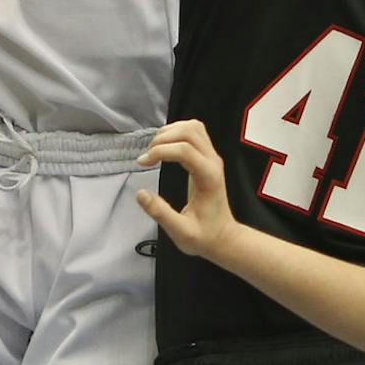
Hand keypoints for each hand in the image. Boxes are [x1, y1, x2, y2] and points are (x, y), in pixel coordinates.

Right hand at [135, 118, 236, 261]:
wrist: (224, 237)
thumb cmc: (204, 236)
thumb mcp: (181, 232)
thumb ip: (160, 213)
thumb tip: (140, 193)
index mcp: (208, 178)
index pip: (185, 150)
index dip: (160, 151)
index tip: (142, 163)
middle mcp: (213, 162)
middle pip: (189, 131)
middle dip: (163, 138)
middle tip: (147, 156)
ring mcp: (213, 157)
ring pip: (193, 127)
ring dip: (170, 132)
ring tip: (154, 149)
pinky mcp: (208, 156)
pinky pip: (195, 132)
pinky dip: (177, 131)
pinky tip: (165, 146)